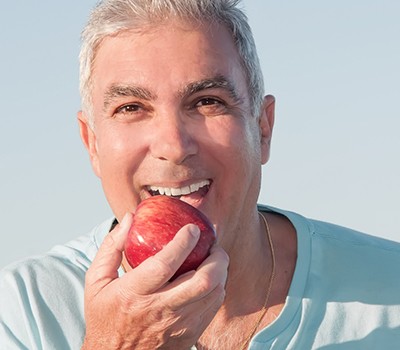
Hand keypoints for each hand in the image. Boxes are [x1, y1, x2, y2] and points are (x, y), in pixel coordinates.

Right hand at [82, 213, 228, 349]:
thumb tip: (129, 218)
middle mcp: (159, 310)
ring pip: (213, 294)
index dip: (183, 242)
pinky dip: (218, 287)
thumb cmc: (105, 317)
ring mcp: (177, 325)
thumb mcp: (97, 281)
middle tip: (213, 244)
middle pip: (202, 281)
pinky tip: (210, 278)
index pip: (164, 264)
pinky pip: (213, 307)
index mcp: (133, 293)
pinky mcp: (189, 335)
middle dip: (216, 257)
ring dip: (220, 271)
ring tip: (214, 258)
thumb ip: (111, 247)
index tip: (193, 228)